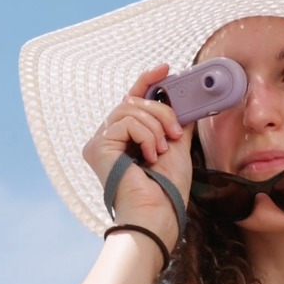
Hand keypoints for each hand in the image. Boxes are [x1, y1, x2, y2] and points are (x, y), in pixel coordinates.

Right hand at [83, 64, 193, 248]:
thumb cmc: (166, 191)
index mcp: (124, 138)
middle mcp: (107, 138)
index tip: (167, 68)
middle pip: (132, 100)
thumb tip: (186, 99)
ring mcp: (100, 142)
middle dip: (160, 110)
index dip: (147, 81)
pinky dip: (145, 136)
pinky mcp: (98, 146)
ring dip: (155, 125)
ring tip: (162, 149)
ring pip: (129, 108)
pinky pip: (125, 122)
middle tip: (175, 132)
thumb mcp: (177, 147)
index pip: (132, 98)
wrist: (157, 215)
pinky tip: (148, 157)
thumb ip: (176, 122)